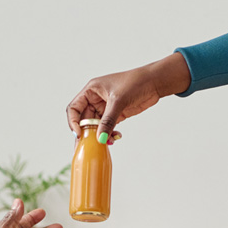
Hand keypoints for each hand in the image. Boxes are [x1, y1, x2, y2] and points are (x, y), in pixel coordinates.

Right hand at [66, 52, 191, 140]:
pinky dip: (108, 134)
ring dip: (99, 135)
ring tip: (106, 142)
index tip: (79, 134)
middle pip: (84, 120)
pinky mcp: (115, 114)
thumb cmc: (135, 82)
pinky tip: (114, 137)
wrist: (154, 83)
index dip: (73, 122)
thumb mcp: (119, 101)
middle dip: (87, 133)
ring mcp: (105, 107)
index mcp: (91, 90)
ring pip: (96, 126)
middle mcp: (95, 99)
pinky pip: (106, 127)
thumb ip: (108, 120)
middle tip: (89, 145)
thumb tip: (100, 138)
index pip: (74, 108)